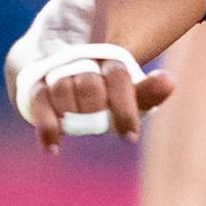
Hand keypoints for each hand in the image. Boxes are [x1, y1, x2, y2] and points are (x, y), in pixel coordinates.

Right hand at [6, 1, 171, 150]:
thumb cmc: (100, 84)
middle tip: (96, 116)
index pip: (118, 78)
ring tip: (75, 122)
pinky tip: (53, 150)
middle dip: (95, 107)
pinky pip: (40, 105)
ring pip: (64, 91)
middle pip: (89, 88)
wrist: (50, 55)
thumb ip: (146, 92)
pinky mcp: (35, 86)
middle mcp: (82, 63)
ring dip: (73, 111)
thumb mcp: (125, 90)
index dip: (124, 108)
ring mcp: (57, 73)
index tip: (129, 137)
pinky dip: (48, 128)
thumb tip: (170, 81)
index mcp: (109, 61)